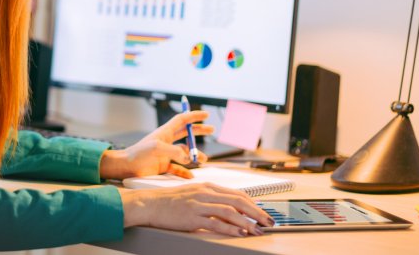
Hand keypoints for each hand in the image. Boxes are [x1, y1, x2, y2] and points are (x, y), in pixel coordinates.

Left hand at [99, 110, 213, 179]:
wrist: (126, 168)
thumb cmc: (138, 155)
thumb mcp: (157, 149)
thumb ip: (174, 151)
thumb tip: (189, 157)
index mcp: (164, 133)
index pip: (182, 120)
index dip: (193, 116)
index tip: (206, 114)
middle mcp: (166, 142)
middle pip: (186, 133)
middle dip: (199, 131)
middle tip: (212, 130)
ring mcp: (165, 154)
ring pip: (185, 152)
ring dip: (195, 154)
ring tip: (203, 160)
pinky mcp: (163, 166)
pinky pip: (178, 168)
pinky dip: (185, 171)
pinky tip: (190, 175)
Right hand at [120, 184, 274, 236]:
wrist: (149, 204)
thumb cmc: (169, 201)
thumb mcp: (192, 195)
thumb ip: (210, 199)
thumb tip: (228, 210)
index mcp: (207, 186)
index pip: (236, 193)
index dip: (253, 203)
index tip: (263, 212)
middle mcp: (205, 193)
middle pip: (238, 201)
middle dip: (257, 212)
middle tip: (269, 221)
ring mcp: (198, 204)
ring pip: (230, 211)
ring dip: (248, 221)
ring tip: (258, 230)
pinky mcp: (192, 216)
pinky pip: (216, 222)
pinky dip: (231, 228)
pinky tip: (240, 232)